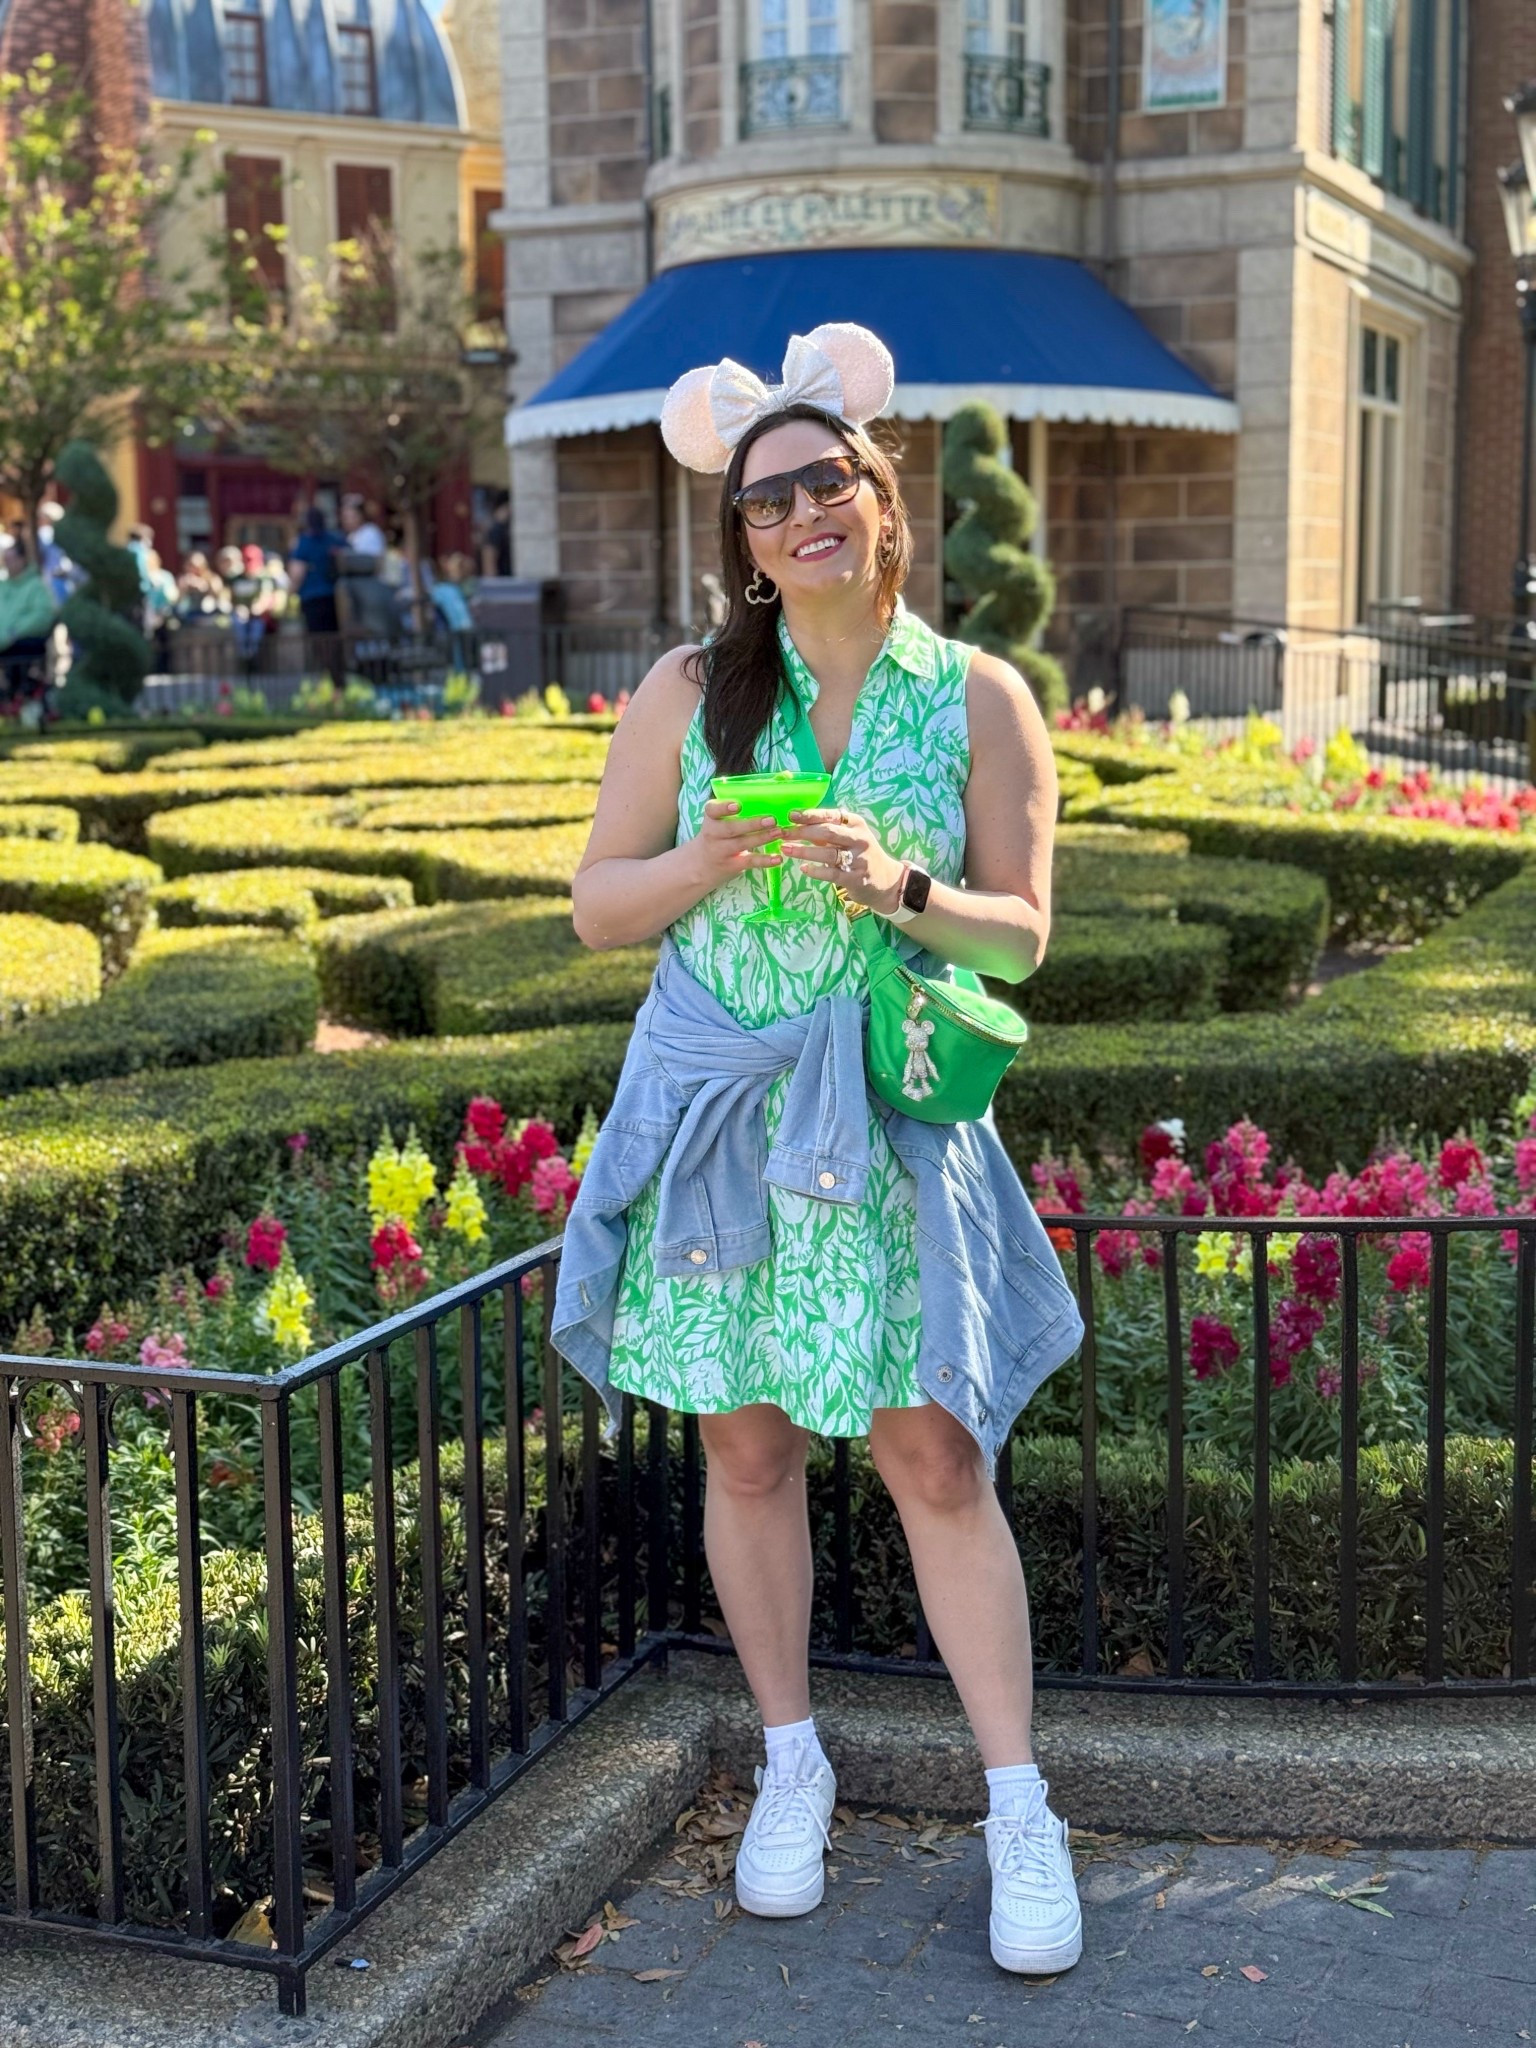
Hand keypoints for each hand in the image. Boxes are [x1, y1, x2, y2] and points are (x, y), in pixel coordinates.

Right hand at [689, 798, 786, 891]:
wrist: (700, 866)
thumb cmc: (717, 836)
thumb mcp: (717, 822)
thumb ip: (735, 809)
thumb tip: (772, 789)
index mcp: (711, 819)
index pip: (712, 810)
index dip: (724, 807)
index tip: (737, 805)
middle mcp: (714, 835)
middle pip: (731, 828)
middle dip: (752, 824)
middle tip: (772, 819)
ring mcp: (723, 851)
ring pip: (743, 843)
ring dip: (762, 838)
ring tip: (779, 832)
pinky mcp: (732, 865)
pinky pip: (750, 861)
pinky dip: (765, 861)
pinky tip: (778, 858)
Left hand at [779, 806, 904, 915]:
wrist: (886, 881)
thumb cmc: (862, 856)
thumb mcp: (850, 838)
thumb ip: (828, 832)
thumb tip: (799, 824)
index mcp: (857, 824)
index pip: (831, 815)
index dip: (810, 815)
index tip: (791, 815)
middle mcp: (859, 839)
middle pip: (827, 832)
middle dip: (802, 832)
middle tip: (783, 833)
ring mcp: (858, 859)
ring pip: (827, 853)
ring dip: (804, 851)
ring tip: (785, 849)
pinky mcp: (855, 878)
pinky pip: (831, 873)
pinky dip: (816, 871)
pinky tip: (803, 869)